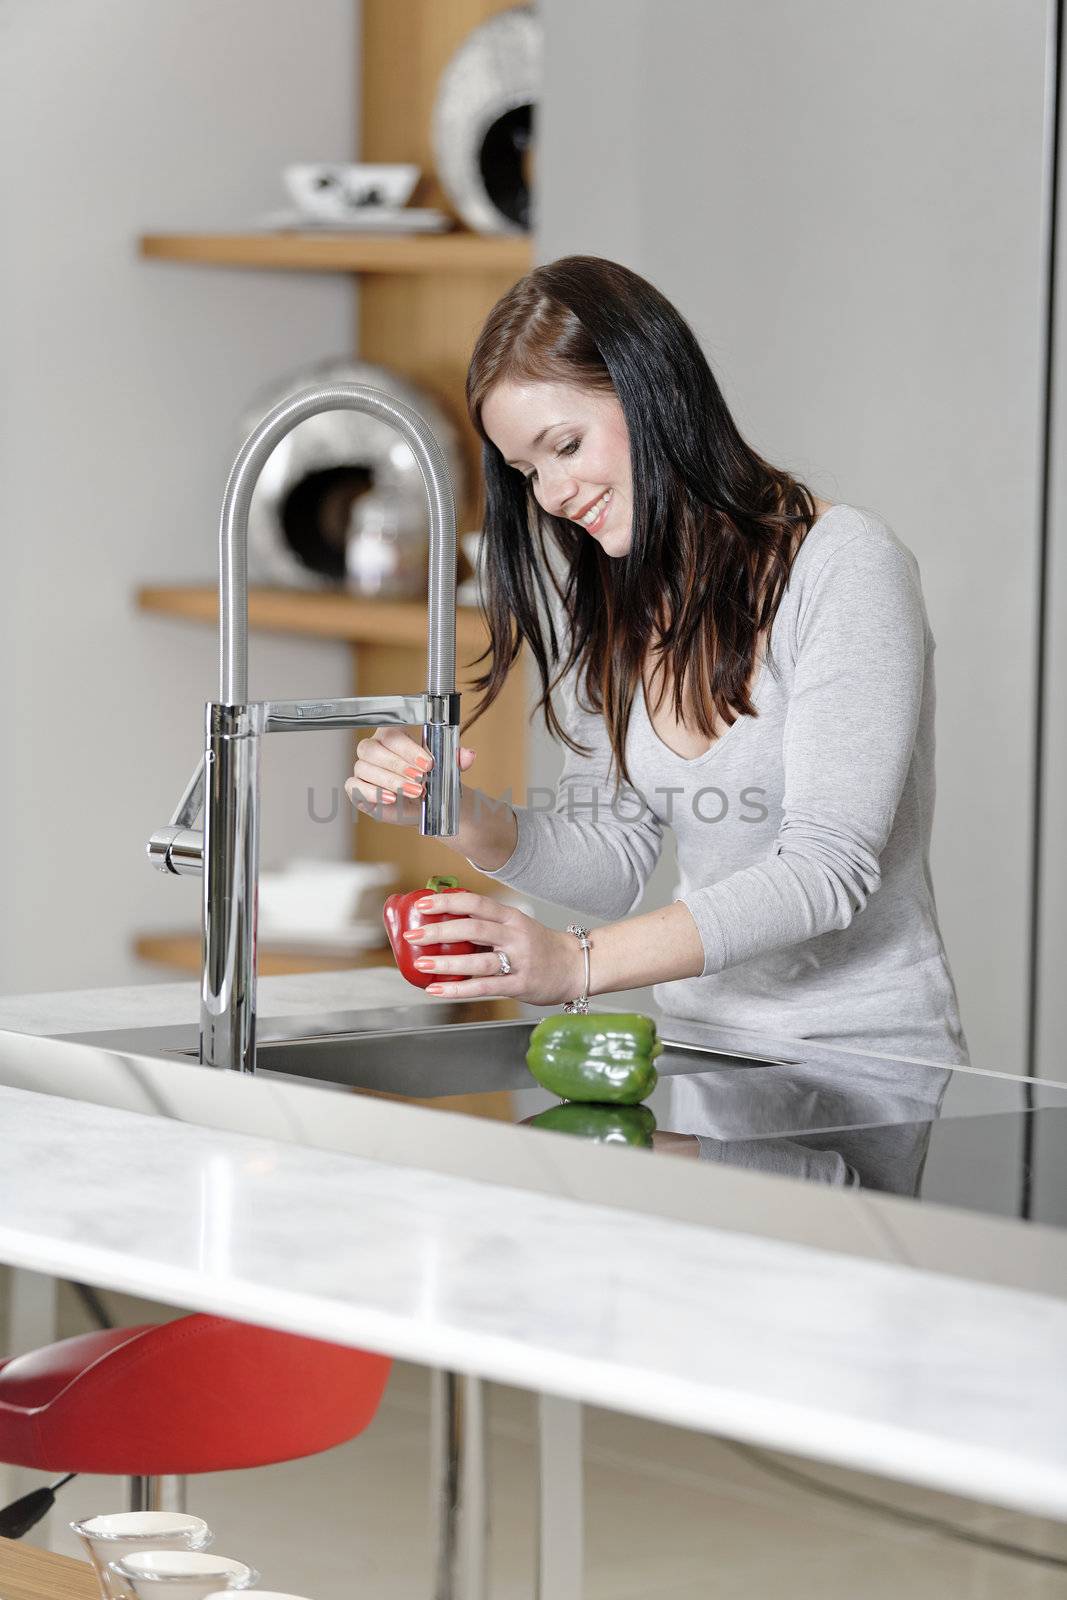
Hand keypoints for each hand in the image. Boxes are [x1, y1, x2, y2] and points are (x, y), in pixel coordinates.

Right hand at [345, 727, 476, 825]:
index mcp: (392, 735)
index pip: (391, 734)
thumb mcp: (446, 767)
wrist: (426, 803)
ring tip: (413, 792)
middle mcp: (373, 748)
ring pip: (364, 768)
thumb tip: (469, 755)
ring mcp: (362, 768)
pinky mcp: (356, 788)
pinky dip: (372, 792)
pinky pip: (354, 786)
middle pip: (373, 749)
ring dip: (390, 780)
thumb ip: (457, 759)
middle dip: (398, 765)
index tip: (428, 763)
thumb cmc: (430, 778)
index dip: (408, 749)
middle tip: (421, 779)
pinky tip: (391, 798)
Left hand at [400, 891, 584, 1005]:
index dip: (448, 902)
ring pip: (477, 961)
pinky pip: (485, 987)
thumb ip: (488, 925)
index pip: (476, 903)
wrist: (576, 966)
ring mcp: (519, 961)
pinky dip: (459, 990)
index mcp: (512, 917)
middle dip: (439, 931)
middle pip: (473, 928)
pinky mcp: (520, 985)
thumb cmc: (540, 946)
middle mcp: (515, 936)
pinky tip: (438, 990)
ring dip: (446, 963)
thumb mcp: (517, 926)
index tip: (424, 905)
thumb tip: (445, 924)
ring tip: (421, 964)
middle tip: (414, 935)